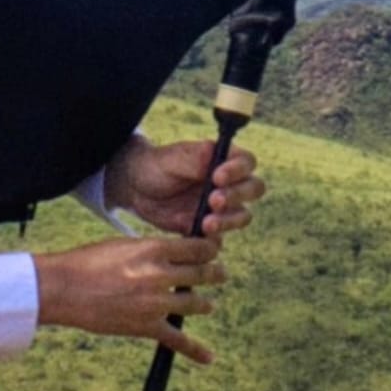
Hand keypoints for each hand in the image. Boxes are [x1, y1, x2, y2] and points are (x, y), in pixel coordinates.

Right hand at [32, 235, 225, 361]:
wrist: (63, 288)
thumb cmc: (87, 262)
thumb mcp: (122, 245)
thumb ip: (150, 249)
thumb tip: (172, 254)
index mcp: (152, 249)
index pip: (195, 248)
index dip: (210, 250)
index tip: (214, 251)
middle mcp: (158, 274)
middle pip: (201, 274)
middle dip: (214, 274)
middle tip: (220, 274)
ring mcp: (154, 303)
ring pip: (194, 304)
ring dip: (204, 304)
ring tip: (207, 305)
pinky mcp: (146, 326)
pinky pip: (177, 340)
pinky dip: (195, 350)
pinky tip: (209, 357)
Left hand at [104, 135, 265, 238]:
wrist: (136, 188)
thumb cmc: (157, 165)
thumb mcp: (171, 158)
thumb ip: (194, 158)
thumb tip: (214, 152)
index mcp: (224, 160)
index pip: (247, 163)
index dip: (238, 171)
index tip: (218, 177)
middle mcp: (229, 183)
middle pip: (253, 189)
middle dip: (237, 196)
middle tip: (214, 200)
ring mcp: (222, 207)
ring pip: (242, 216)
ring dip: (228, 220)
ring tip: (206, 223)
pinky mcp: (210, 227)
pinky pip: (221, 236)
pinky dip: (213, 238)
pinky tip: (200, 236)